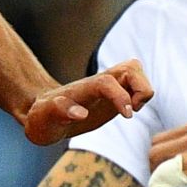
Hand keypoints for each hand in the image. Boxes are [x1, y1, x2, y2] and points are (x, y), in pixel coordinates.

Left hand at [23, 59, 153, 145]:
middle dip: (142, 88)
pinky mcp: (116, 93)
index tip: (127, 115)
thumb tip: (80, 113)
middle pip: (131, 67)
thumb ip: (57, 112)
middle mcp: (99, 82)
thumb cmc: (42, 118)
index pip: (107, 82)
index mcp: (83, 89)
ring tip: (131, 110)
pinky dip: (141, 96)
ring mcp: (110, 85)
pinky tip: (128, 111)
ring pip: (137, 72)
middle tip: (131, 111)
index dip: (121, 96)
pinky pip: (137, 84)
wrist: (45, 113)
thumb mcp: (43, 119)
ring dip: (144, 90)